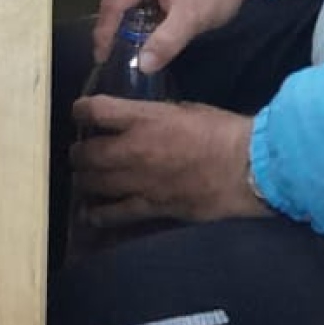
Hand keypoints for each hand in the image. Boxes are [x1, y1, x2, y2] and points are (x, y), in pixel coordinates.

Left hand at [70, 97, 269, 226]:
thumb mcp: (183, 109)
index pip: (96, 111)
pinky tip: (90, 214)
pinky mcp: (152, 208)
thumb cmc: (220, 131)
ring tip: (82, 178)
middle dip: (78, 152)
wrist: (245, 168)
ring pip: (95, 184)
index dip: (81, 111)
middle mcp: (134, 150)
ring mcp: (140, 182)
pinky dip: (98, 215)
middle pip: (87, 153)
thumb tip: (137, 119)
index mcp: (144, 119)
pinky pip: (116, 214)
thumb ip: (153, 116)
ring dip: (84, 180)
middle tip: (78, 152)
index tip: (78, 113)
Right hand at [93, 0, 259, 73]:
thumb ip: (166, 41)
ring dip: (128, 28)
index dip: (105, 32)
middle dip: (114, 32)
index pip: (114, 3)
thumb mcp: (193, 17)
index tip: (102, 59)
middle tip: (112, 61)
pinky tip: (143, 40)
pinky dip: (140, 22)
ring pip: (128, 4)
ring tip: (125, 55)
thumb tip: (142, 65)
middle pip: (118, 3)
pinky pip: (140, 2)